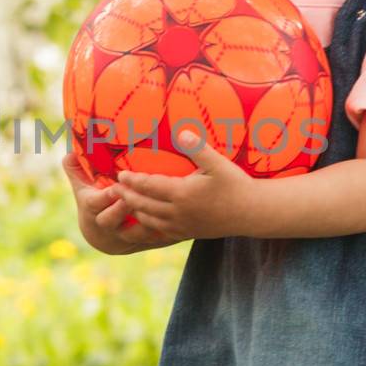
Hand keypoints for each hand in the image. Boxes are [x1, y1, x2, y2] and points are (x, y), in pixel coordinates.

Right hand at [61, 149, 172, 252]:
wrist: (102, 236)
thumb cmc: (94, 204)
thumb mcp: (82, 188)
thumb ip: (75, 170)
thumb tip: (67, 154)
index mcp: (93, 209)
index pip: (96, 203)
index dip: (106, 196)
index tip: (117, 187)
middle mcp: (107, 225)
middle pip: (112, 220)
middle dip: (125, 209)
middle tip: (140, 197)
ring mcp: (124, 237)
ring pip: (135, 235)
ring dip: (149, 225)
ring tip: (165, 213)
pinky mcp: (143, 243)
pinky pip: (156, 242)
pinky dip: (169, 236)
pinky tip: (185, 227)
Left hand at [111, 129, 254, 241]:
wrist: (251, 213)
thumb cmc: (235, 184)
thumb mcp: (218, 163)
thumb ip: (198, 148)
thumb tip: (181, 132)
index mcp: (183, 193)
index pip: (149, 186)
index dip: (132, 180)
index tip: (120, 173)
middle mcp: (178, 212)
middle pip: (143, 205)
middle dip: (126, 195)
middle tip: (113, 187)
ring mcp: (182, 225)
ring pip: (149, 220)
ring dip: (134, 210)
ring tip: (124, 200)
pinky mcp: (187, 233)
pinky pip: (160, 231)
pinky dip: (147, 224)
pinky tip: (143, 218)